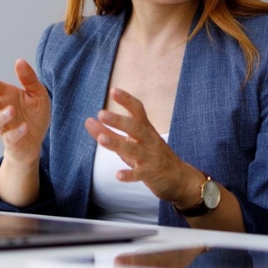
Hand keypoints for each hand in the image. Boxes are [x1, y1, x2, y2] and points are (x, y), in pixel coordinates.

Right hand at [0, 59, 50, 165]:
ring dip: (2, 115)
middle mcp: (2, 110)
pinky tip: (24, 127)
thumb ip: (29, 79)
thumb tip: (19, 61)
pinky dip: (16, 132)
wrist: (35, 142)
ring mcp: (5, 126)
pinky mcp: (12, 141)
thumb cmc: (33, 116)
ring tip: (11, 109)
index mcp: (7, 96)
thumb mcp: (37, 94)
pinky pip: (11, 137)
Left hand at [83, 88, 199, 204]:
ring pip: (134, 150)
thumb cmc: (151, 155)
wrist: (179, 177)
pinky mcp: (151, 174)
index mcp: (145, 129)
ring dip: (117, 144)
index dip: (127, 100)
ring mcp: (150, 157)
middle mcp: (149, 140)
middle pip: (135, 127)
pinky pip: (140, 174)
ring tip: (102, 139)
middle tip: (101, 113)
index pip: (138, 110)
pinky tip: (118, 175)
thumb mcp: (131, 142)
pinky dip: (129, 174)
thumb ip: (109, 132)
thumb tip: (88, 121)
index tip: (114, 91)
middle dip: (119, 120)